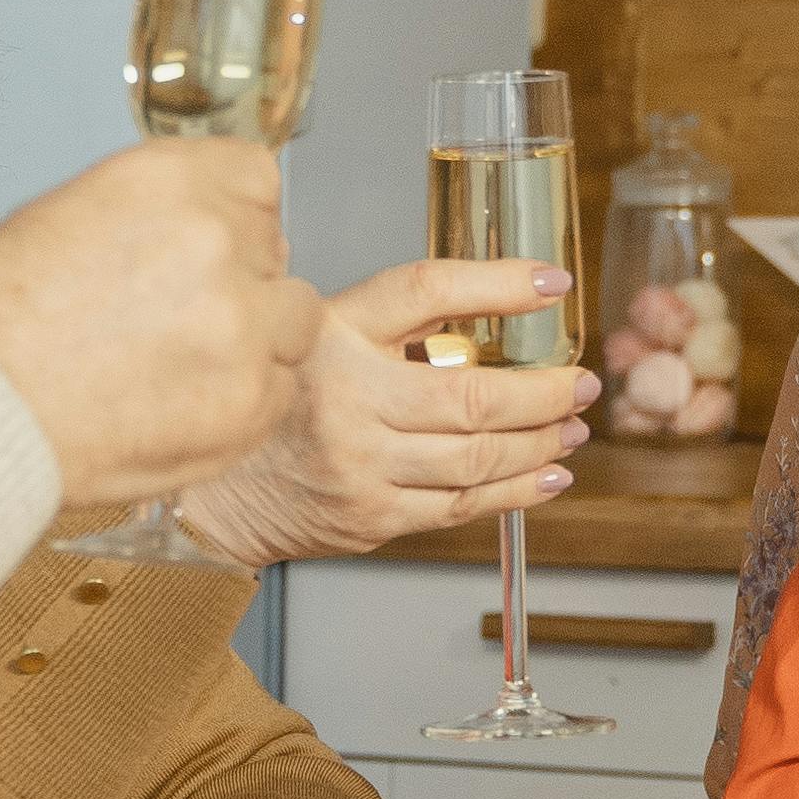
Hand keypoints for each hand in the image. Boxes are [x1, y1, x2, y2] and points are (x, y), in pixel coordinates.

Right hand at [0, 140, 319, 513]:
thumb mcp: (59, 219)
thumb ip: (146, 220)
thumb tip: (189, 235)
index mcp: (166, 180)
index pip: (256, 179)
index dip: (232, 220)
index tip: (210, 251)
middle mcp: (215, 240)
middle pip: (273, 253)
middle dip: (239, 285)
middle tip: (176, 325)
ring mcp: (240, 324)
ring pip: (293, 324)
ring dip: (254, 345)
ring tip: (180, 373)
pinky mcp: (247, 402)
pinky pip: (279, 394)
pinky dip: (241, 406)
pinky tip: (177, 413)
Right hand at [169, 258, 599, 566]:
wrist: (217, 487)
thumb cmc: (288, 399)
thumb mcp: (327, 332)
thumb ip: (401, 319)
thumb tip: (508, 301)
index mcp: (335, 331)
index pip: (426, 290)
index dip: (498, 283)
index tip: (553, 283)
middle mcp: (349, 396)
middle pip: (474, 396)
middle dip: (546, 392)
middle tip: (581, 383)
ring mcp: (360, 464)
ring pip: (478, 457)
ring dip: (541, 442)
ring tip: (572, 428)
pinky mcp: (370, 516)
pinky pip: (461, 504)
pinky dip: (516, 489)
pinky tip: (547, 473)